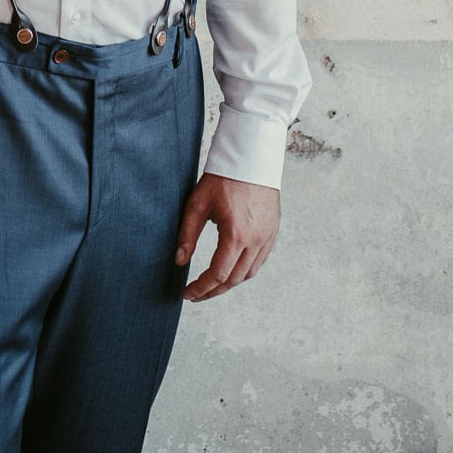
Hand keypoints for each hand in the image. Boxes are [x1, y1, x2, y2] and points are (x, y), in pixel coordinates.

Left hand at [174, 172, 279, 301]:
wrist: (251, 157)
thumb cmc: (222, 178)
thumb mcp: (198, 204)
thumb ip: (187, 234)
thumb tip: (179, 261)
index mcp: (237, 235)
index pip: (217, 275)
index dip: (201, 288)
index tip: (187, 294)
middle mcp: (256, 240)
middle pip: (234, 279)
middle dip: (213, 291)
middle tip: (196, 295)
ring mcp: (268, 237)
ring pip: (249, 273)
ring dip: (230, 283)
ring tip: (211, 285)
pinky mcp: (273, 231)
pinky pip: (260, 261)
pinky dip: (245, 270)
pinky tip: (231, 269)